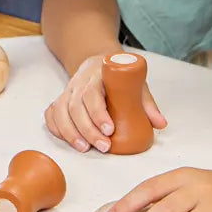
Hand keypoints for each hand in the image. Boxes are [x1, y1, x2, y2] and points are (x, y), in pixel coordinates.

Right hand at [44, 54, 166, 153]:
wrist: (97, 63)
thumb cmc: (117, 78)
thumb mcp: (135, 84)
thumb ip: (147, 104)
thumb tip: (160, 124)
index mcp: (97, 75)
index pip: (92, 93)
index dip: (98, 113)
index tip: (109, 130)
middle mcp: (79, 83)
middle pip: (75, 106)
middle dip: (88, 129)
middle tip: (103, 146)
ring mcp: (67, 91)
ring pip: (61, 112)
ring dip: (71, 133)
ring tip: (85, 148)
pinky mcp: (60, 100)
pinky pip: (52, 114)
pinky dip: (57, 128)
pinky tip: (69, 140)